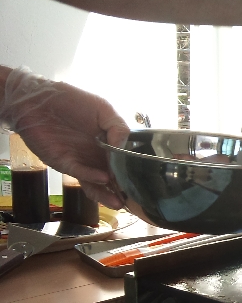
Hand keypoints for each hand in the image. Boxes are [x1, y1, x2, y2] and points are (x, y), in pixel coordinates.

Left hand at [2, 68, 128, 208]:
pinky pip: (80, 173)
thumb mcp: (103, 109)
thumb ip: (118, 127)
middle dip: (123, 190)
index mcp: (109, 144)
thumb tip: (125, 147)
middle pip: (113, 178)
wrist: (36, 99)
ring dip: (108, 194)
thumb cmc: (70, 101)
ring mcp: (81, 162)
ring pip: (96, 183)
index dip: (133, 171)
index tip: (145, 180)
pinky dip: (92, 177)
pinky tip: (104, 178)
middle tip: (136, 200)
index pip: (124, 162)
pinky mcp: (64, 163)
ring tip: (120, 202)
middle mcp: (97, 156)